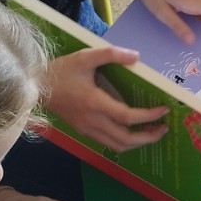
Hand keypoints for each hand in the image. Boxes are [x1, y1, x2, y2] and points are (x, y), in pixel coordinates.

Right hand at [47, 49, 168, 151]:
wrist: (35, 85)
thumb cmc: (61, 70)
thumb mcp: (86, 56)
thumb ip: (111, 54)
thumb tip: (136, 56)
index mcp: (95, 103)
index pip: (128, 117)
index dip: (149, 116)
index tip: (164, 109)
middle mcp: (92, 121)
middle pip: (126, 139)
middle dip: (149, 136)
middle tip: (164, 126)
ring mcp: (87, 129)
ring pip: (117, 146)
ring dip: (138, 142)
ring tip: (153, 131)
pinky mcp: (83, 131)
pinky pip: (108, 143)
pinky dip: (124, 142)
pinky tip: (133, 131)